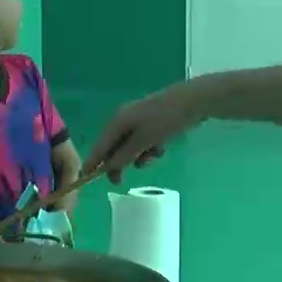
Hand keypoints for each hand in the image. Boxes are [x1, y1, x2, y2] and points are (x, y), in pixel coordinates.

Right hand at [84, 83, 205, 182]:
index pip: (100, 145)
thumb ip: (124, 155)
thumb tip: (108, 167)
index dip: (92, 161)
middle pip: (114, 146)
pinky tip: (161, 149)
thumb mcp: (144, 140)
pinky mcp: (154, 123)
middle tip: (120, 181)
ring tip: (153, 156)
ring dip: (138, 156)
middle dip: (118, 162)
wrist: (195, 101)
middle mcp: (125, 120)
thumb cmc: (167, 119)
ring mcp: (140, 121)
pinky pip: (145, 142)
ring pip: (131, 146)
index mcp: (119, 121)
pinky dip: (150, 149)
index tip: (85, 178)